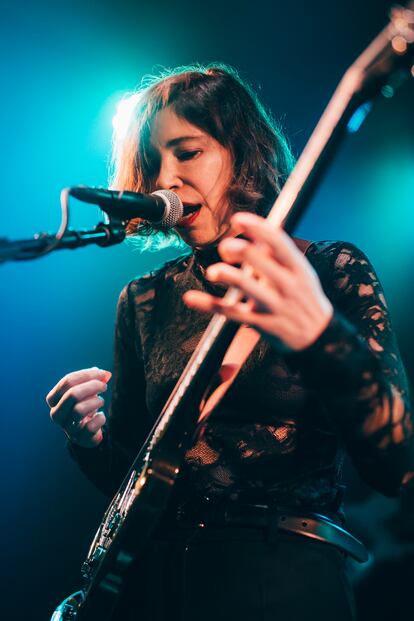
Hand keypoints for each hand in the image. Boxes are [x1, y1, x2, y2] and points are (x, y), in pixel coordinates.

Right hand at [46, 367, 111, 446]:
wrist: (87, 429)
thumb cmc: (85, 404)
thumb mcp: (85, 390)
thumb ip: (93, 379)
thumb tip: (104, 374)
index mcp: (53, 399)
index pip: (68, 381)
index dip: (87, 375)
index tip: (102, 374)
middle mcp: (56, 413)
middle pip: (72, 395)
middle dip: (92, 386)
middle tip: (104, 386)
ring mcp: (66, 427)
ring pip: (79, 410)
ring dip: (95, 402)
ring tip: (101, 401)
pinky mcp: (79, 438)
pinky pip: (90, 427)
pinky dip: (99, 419)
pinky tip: (100, 416)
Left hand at [183, 212, 332, 351]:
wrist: (319, 337)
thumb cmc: (305, 299)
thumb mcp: (302, 274)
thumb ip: (279, 254)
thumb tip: (258, 230)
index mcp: (299, 269)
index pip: (278, 242)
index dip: (256, 227)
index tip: (237, 220)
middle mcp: (288, 285)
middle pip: (258, 259)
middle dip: (237, 249)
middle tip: (225, 248)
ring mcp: (274, 306)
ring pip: (246, 286)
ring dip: (225, 274)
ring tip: (213, 271)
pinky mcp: (261, 324)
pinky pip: (231, 313)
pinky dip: (209, 304)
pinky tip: (192, 298)